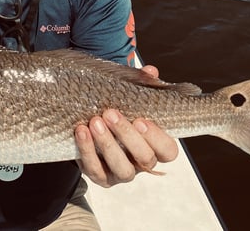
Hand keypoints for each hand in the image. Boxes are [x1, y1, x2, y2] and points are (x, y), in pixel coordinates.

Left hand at [74, 65, 177, 187]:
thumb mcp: (127, 96)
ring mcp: (121, 172)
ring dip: (107, 144)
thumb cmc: (115, 110)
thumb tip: (150, 71)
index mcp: (154, 145)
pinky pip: (95, 169)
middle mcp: (140, 162)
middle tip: (110, 113)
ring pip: (122, 168)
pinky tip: (81, 131)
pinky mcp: (100, 176)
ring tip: (95, 122)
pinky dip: (87, 150)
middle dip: (127, 135)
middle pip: (145, 158)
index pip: (168, 150)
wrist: (88, 122)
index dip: (158, 138)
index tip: (141, 120)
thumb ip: (140, 84)